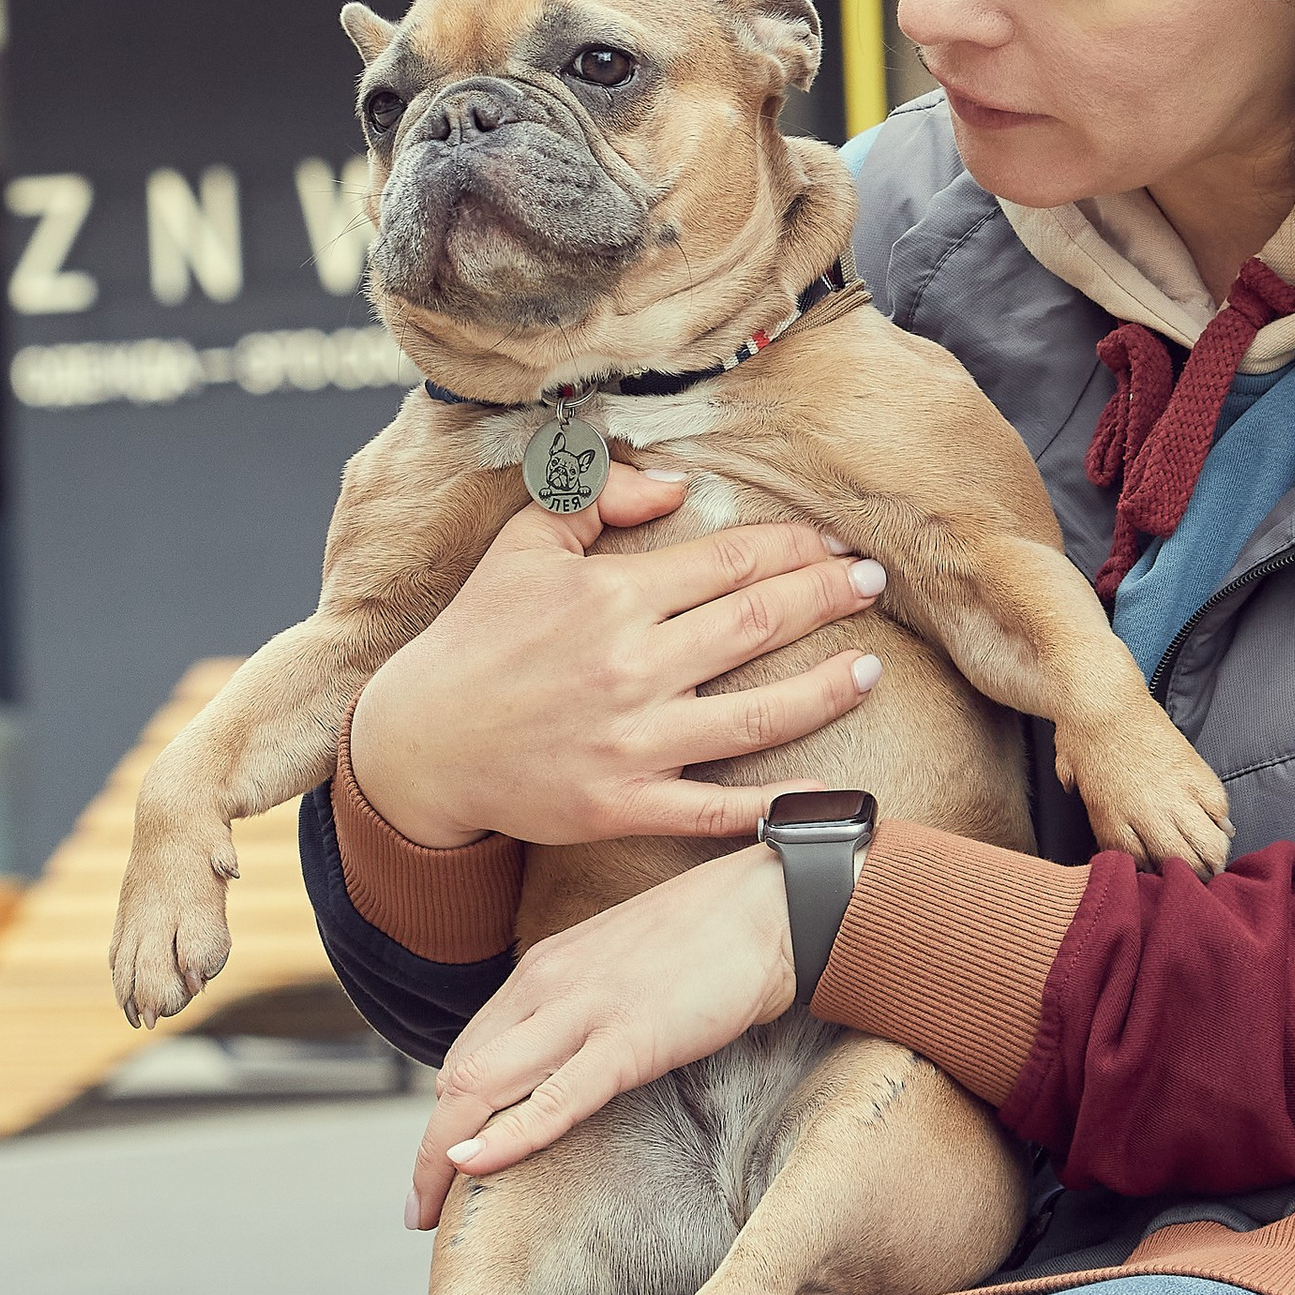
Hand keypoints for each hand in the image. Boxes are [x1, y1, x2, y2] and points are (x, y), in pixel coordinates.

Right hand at [347, 464, 884, 850]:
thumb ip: (596, 497)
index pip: (729, 561)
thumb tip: (677, 485)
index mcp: (612, 596)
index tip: (835, 541)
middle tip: (874, 582)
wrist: (421, 746)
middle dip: (827, 597)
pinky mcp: (624, 806)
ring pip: (755, 714)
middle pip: (757, 623)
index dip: (793, 546)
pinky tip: (829, 796)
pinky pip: (717, 809)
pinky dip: (777, 806)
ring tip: (871, 670)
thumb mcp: (524, 545)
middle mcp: (631, 666)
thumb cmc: (477, 639)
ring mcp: (632, 742)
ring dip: (824, 690)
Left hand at [405, 844, 795, 1227]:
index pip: (468, 1051)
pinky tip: (472, 1166)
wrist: (774, 904)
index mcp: (544, 966)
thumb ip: (583, 1005)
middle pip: (459, 1076)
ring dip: (443, 1155)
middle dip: (428, 1148)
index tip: (441, 1162)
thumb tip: (569, 1060)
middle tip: (418, 1206)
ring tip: (426, 1209)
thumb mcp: (622, 966)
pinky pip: (551, 1099)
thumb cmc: (712, 937)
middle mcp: (546, 983)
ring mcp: (584, 1010)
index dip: (445, 1115)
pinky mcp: (629, 1039)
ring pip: (482, 1087)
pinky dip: (504, 1138)